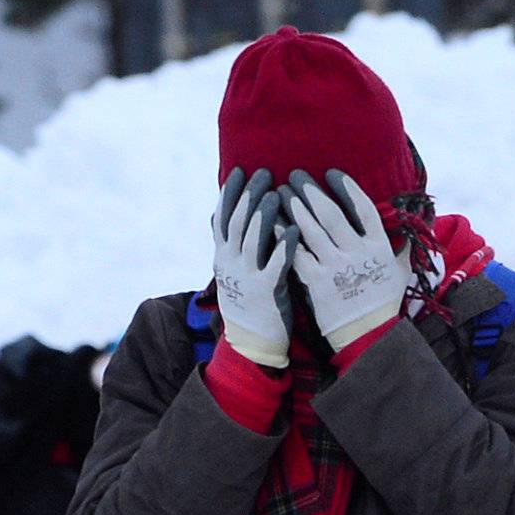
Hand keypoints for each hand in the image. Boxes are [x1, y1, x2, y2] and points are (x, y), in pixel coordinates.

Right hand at [211, 167, 295, 367]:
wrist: (251, 343)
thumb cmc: (249, 303)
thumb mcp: (233, 272)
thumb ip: (232, 244)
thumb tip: (218, 215)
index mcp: (223, 257)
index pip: (222, 217)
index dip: (231, 192)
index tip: (240, 170)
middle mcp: (231, 264)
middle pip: (238, 221)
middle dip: (250, 194)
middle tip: (264, 173)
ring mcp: (247, 278)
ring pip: (253, 239)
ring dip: (264, 214)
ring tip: (276, 193)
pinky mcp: (265, 293)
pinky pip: (276, 265)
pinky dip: (285, 246)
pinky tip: (296, 230)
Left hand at [288, 169, 411, 354]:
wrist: (368, 336)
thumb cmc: (383, 303)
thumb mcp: (400, 271)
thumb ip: (402, 245)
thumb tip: (413, 221)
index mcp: (378, 247)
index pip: (363, 209)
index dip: (347, 188)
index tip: (331, 173)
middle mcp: (356, 254)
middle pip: (330, 214)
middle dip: (311, 191)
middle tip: (296, 174)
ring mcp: (335, 268)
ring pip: (311, 230)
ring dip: (294, 207)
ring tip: (282, 191)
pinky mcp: (317, 283)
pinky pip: (297, 254)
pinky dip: (285, 237)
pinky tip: (274, 223)